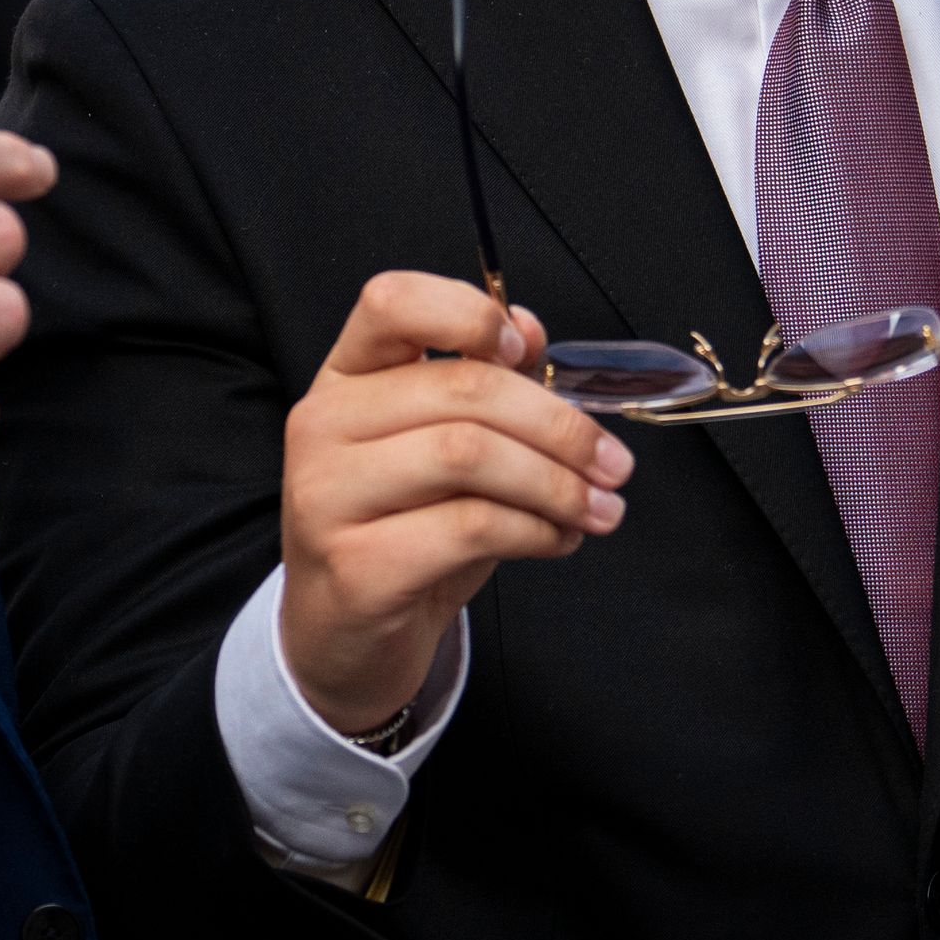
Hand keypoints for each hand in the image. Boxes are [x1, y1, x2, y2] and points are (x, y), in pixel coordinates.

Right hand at [280, 272, 629, 734]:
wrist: (345, 638)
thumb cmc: (404, 530)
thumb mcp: (443, 448)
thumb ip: (482, 384)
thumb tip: (531, 330)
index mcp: (344, 378)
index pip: (390, 301)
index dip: (468, 314)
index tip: (526, 352)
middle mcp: (323, 425)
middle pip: (460, 389)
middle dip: (560, 427)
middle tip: (615, 464)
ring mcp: (326, 497)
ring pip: (469, 456)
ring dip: (558, 483)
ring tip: (600, 509)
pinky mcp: (356, 566)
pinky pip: (470, 527)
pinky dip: (536, 530)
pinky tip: (558, 540)